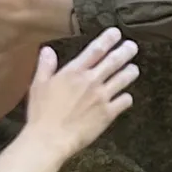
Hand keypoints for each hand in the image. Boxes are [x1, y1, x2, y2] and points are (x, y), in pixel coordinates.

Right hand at [23, 29, 139, 161]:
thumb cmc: (41, 113)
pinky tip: (126, 97)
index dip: (108, 39)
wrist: (50, 138)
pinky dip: (127, 97)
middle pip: (114, 61)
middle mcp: (91, 81)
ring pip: (123, 79)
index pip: (96, 50)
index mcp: (74, 72)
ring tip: (134, 68)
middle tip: (132, 46)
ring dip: (130, 72)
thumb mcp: (38, 85)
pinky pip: (124, 102)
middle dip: (125, 51)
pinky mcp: (108, 114)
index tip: (116, 32)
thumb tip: (47, 50)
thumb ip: (45, 66)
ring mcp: (102, 97)